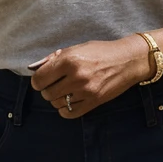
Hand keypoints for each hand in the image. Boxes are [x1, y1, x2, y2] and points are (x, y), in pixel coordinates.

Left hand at [30, 37, 151, 117]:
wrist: (127, 60)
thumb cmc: (100, 51)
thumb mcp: (76, 48)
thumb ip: (54, 58)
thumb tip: (34, 68)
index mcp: (69, 60)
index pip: (39, 79)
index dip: (38, 80)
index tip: (42, 79)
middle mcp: (76, 77)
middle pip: (47, 93)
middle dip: (47, 89)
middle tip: (55, 84)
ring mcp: (85, 92)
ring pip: (57, 104)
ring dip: (57, 98)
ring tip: (65, 90)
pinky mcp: (93, 102)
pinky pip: (69, 113)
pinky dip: (65, 109)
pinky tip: (70, 100)